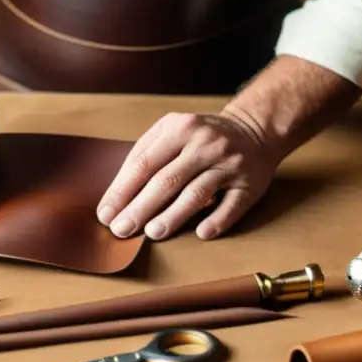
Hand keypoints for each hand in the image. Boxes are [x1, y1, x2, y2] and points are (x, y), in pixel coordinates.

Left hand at [96, 111, 279, 240]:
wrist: (255, 129)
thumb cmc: (201, 137)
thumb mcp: (171, 131)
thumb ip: (145, 155)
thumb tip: (117, 196)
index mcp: (179, 128)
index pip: (143, 164)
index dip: (122, 191)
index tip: (105, 214)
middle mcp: (204, 144)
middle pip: (166, 181)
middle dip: (140, 208)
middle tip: (121, 230)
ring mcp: (229, 163)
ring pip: (196, 193)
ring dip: (173, 216)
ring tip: (152, 233)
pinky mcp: (250, 183)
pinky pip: (232, 205)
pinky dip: (217, 220)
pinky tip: (201, 233)